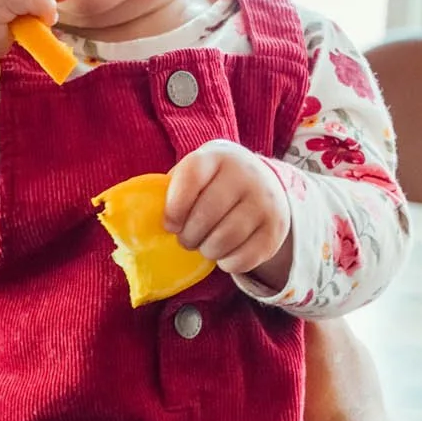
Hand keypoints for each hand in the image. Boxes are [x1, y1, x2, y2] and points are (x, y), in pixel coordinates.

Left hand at [163, 140, 293, 286]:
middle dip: (188, 236)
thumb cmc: (214, 182)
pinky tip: (225, 254)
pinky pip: (243, 259)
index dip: (174, 208)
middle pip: (205, 216)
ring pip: (224, 240)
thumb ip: (173, 190)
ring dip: (207, 251)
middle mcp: (245, 175)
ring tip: (205, 246)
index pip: (190, 180)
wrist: (264, 182)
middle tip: (187, 239)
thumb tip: (145, 222)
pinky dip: (228, 263)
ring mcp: (265, 202)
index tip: (170, 224)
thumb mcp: (196, 173)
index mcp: (217, 157)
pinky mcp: (276, 230)